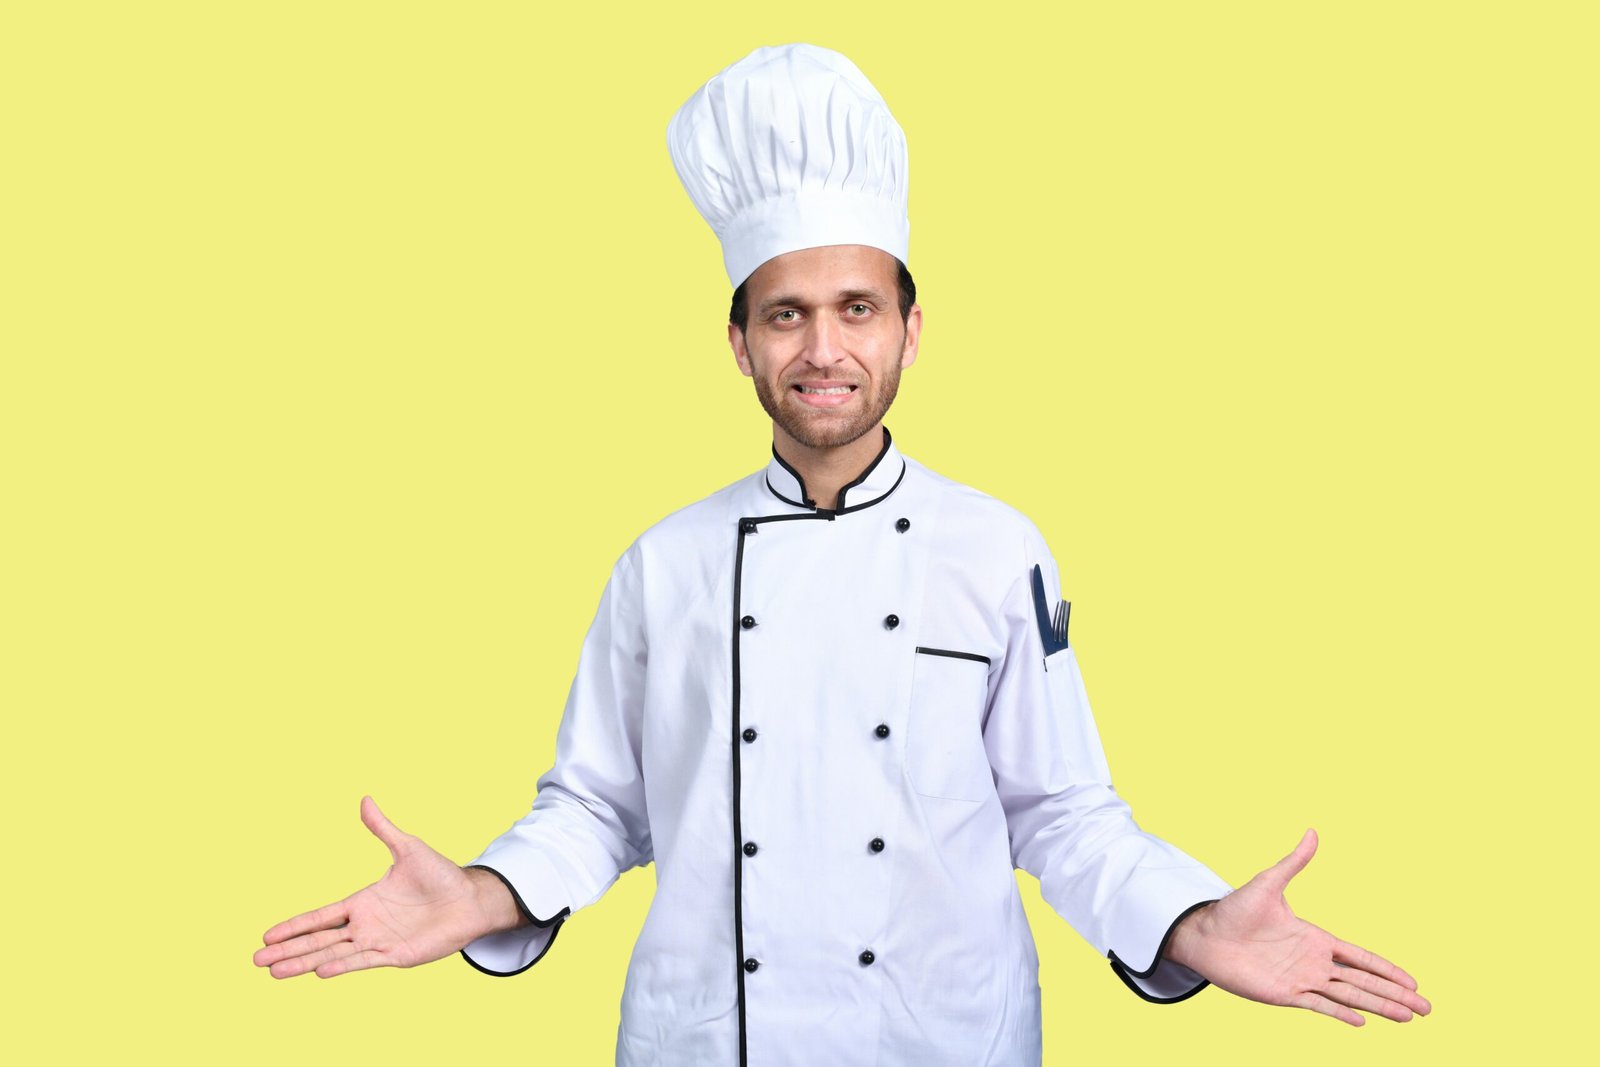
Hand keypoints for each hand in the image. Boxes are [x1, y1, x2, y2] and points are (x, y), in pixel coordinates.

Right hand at [253, 796, 522, 978]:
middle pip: (318, 939)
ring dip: (304, 962)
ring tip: (275, 972)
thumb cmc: (440, 874)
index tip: (267, 935)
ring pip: (333, 954)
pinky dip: (341, 965)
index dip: (294, 925)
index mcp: (363, 902)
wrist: (470, 899)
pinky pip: (362, 961)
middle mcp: (366, 925)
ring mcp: (378, 942)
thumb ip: (382, 828)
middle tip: (256, 961)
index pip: (321, 916)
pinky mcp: (396, 956)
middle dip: (288, 949)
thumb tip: (365, 798)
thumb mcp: (408, 848)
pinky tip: (319, 971)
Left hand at [1165, 829, 1430, 1025]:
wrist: (1204, 935)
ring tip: (1408, 1019)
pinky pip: (1319, 1006)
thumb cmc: (1234, 910)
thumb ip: (1294, 862)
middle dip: (1395, 994)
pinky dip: (1340, 1014)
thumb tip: (1313, 830)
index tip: (1414, 981)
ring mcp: (1300, 980)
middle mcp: (1313, 962)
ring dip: (1379, 1006)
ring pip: (1349, 996)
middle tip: (1427, 1009)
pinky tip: (1362, 1022)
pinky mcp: (1283, 994)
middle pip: (1363, 981)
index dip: (1387, 968)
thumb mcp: (1268, 883)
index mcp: (1315, 938)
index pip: (1360, 956)